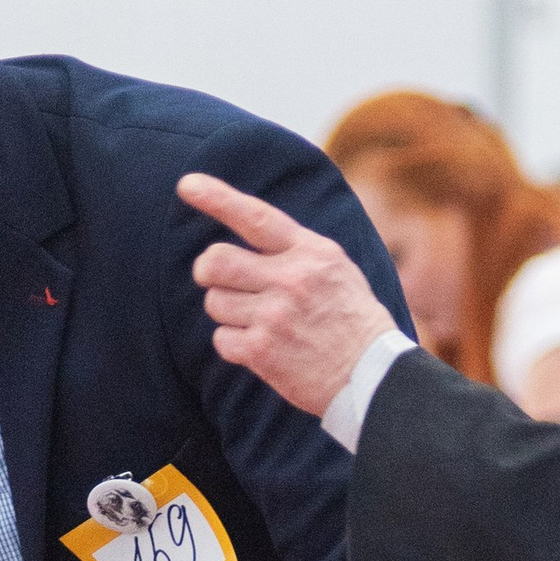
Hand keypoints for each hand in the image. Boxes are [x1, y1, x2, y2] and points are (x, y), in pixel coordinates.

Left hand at [181, 172, 395, 416]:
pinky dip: (234, 344)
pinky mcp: (263, 351)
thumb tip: (245, 230)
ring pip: (215, 302)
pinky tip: (260, 348)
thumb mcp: (333, 268)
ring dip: (226, 312)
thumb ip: (294, 249)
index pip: (254, 217)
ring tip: (256, 322)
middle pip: (216, 261)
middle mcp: (290, 280)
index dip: (217, 198)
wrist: (372, 375)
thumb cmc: (351, 319)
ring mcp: (275, 316)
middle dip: (208, 271)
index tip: (187, 185)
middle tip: (216, 281)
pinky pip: (221, 339)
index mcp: (309, 252)